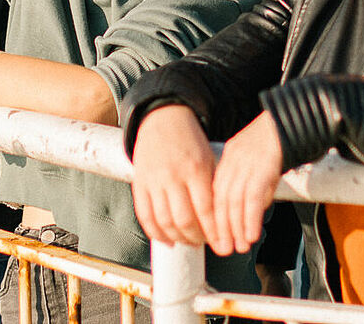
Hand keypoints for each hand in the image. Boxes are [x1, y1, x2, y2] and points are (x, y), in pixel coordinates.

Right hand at [130, 105, 225, 253]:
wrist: (163, 119)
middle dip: (196, 238)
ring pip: (164, 221)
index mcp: (196, 169)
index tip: (221, 244)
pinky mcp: (139, 183)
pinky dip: (155, 233)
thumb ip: (214, 187)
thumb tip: (223, 220)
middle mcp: (173, 176)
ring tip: (187, 242)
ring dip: (177, 239)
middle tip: (203, 243)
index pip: (206, 210)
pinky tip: (166, 240)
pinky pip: (145, 215)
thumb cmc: (191, 141)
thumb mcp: (209, 158)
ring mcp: (154, 180)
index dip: (214, 232)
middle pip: (184, 220)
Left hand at [212, 111, 283, 255]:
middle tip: (225, 247)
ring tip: (239, 246)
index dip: (217, 215)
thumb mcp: (260, 155)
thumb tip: (254, 208)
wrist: (301, 113)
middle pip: (222, 198)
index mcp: (231, 154)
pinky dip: (250, 219)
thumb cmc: (285, 136)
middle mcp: (236, 158)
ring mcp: (249, 161)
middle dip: (223, 227)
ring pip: (235, 201)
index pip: (217, 190)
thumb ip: (255, 179)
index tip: (218, 235)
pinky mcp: (264, 165)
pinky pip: (253, 198)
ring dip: (236, 228)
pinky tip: (251, 234)